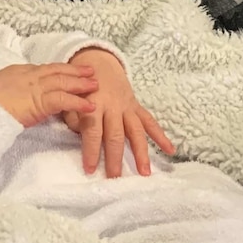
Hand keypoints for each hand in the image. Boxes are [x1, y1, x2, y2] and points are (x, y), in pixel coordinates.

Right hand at [0, 62, 97, 126]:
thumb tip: (15, 99)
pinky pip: (64, 100)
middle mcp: (29, 75)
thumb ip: (10, 93)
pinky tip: (90, 106)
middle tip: (90, 71)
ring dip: (81, 84)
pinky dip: (79, 102)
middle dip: (75, 71)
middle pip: (57, 71)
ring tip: (96, 86)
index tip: (70, 71)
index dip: (59, 70)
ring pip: (64, 82)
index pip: (44, 69)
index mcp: (17, 71)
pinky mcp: (40, 101)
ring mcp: (35, 86)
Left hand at [65, 48, 174, 177]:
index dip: (91, 150)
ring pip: (136, 131)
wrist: (98, 64)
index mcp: (94, 104)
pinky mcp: (137, 106)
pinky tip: (170, 150)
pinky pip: (150, 122)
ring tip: (145, 172)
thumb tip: (80, 132)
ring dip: (141, 152)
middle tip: (115, 178)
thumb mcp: (71, 97)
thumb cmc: (81, 87)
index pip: (93, 130)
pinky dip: (161, 136)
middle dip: (115, 158)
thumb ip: (73, 115)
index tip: (90, 169)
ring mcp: (127, 107)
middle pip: (115, 135)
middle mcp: (113, 106)